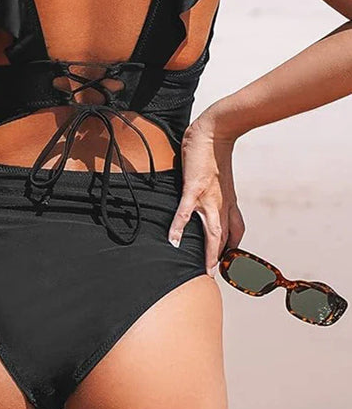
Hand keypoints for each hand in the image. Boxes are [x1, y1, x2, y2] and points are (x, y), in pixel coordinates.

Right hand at [168, 109, 245, 275]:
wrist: (215, 132)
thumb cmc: (216, 153)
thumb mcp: (222, 177)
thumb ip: (219, 193)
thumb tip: (213, 202)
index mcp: (229, 202)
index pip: (235, 232)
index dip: (232, 249)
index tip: (227, 263)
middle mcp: (222, 203)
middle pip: (225, 237)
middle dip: (220, 258)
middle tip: (213, 277)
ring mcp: (209, 197)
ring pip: (212, 231)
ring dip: (209, 252)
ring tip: (205, 271)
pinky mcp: (194, 188)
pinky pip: (186, 213)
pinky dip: (180, 228)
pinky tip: (174, 241)